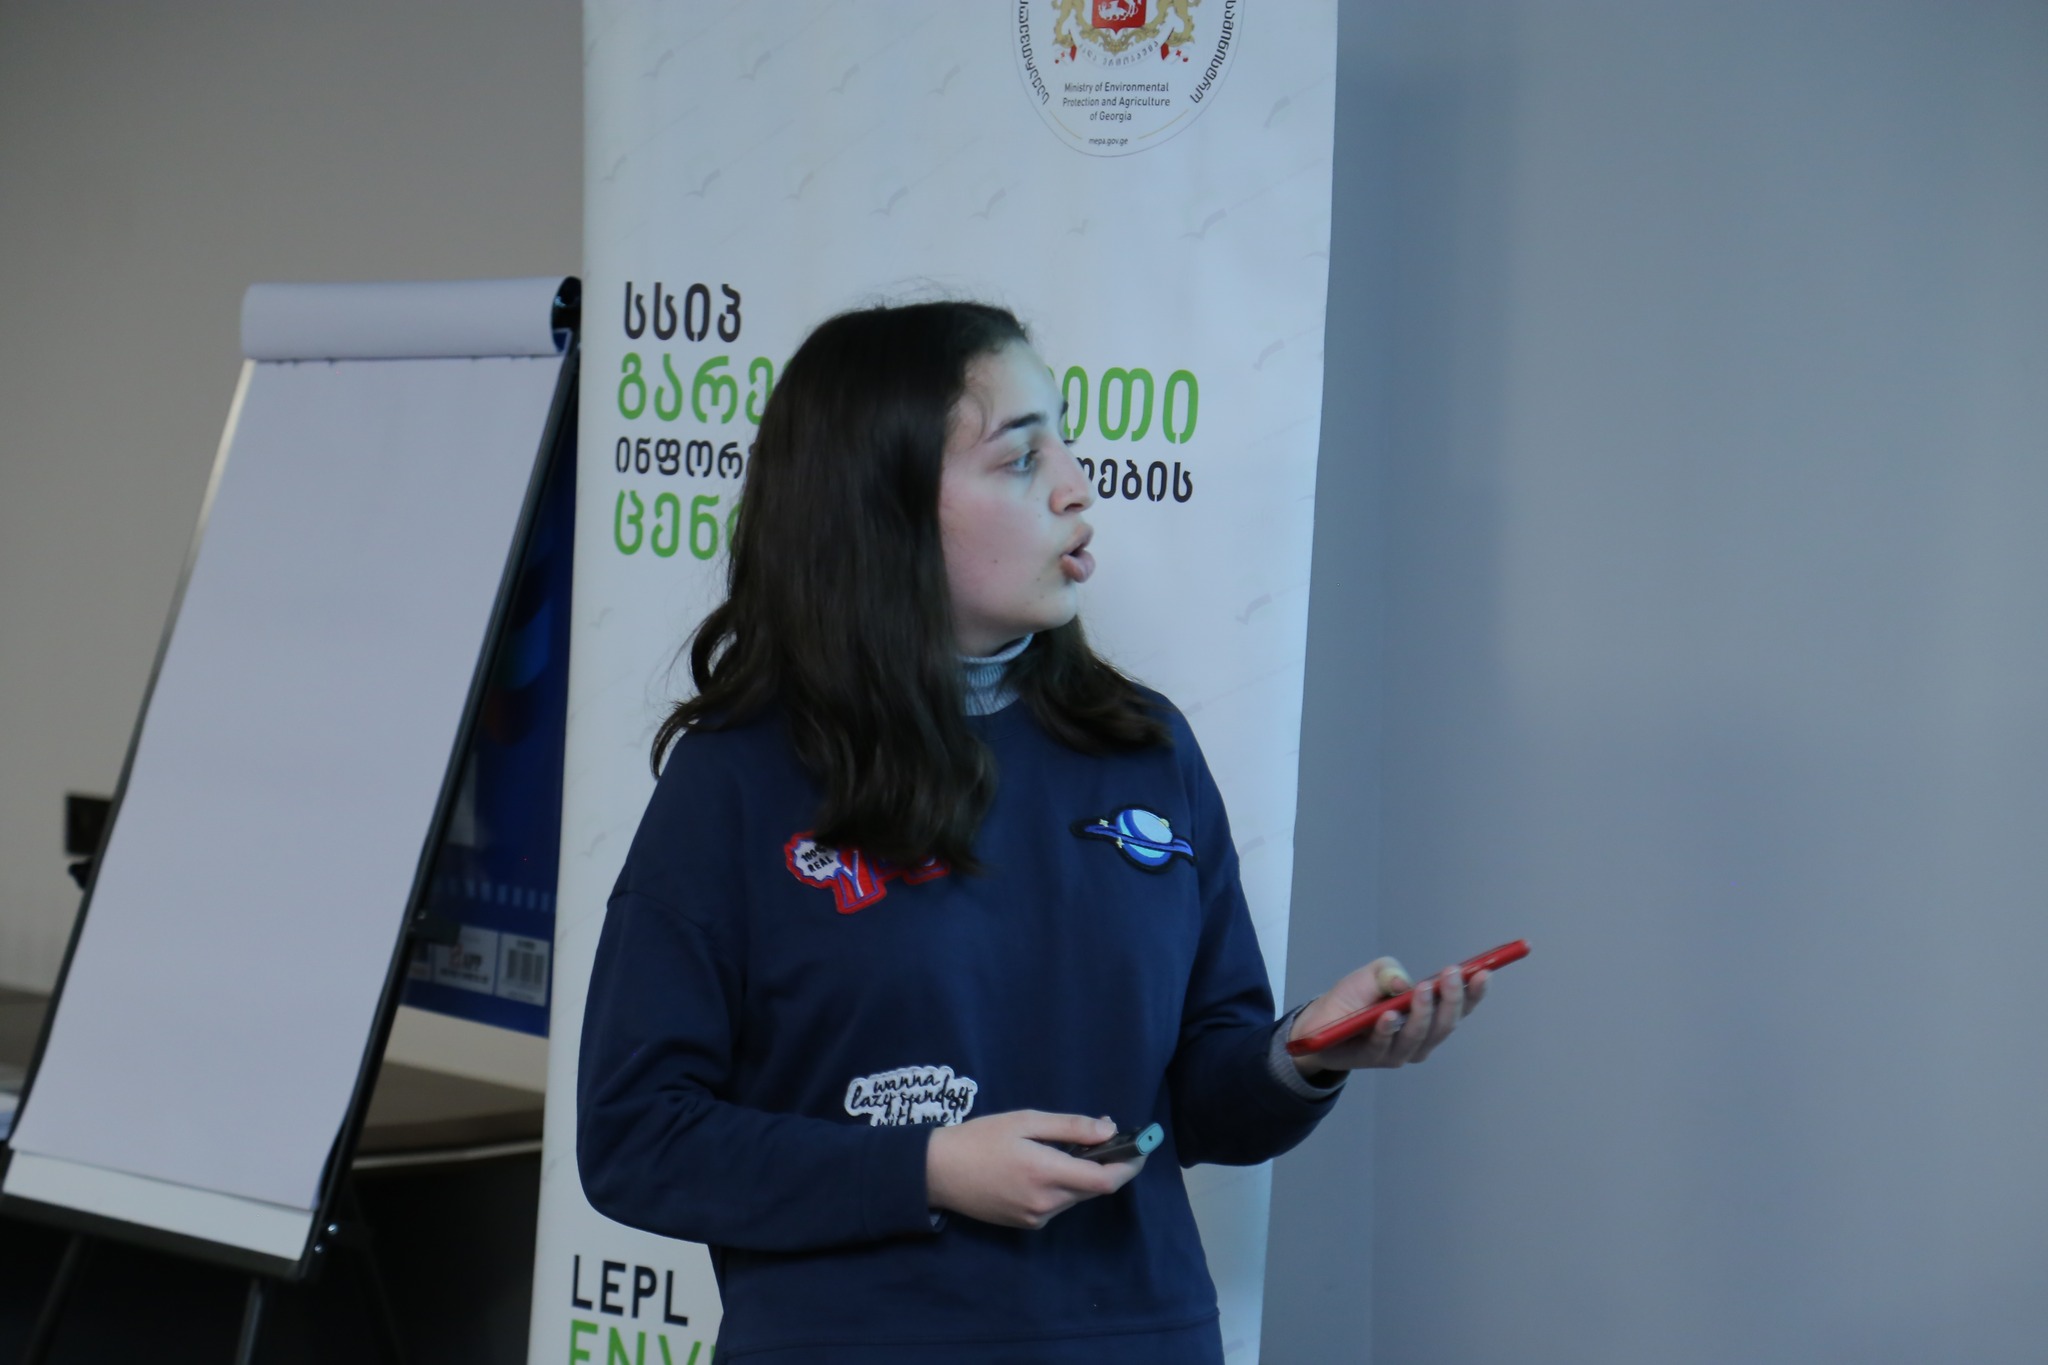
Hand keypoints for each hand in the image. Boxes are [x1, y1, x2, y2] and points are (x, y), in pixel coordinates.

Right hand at [926, 1110, 1147, 1229]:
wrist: (938, 1172)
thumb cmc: (980, 1138)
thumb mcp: (1025, 1121)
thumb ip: (1070, 1127)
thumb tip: (1109, 1129)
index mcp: (1047, 1173)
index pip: (1105, 1181)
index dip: (1129, 1166)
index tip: (1141, 1149)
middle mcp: (1046, 1203)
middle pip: (1093, 1189)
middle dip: (1107, 1166)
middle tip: (1107, 1138)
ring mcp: (1036, 1218)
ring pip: (1076, 1197)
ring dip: (1084, 1176)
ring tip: (1071, 1149)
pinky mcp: (1026, 1224)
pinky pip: (1058, 1204)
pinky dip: (1063, 1186)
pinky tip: (1046, 1167)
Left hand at [1286, 956, 1487, 1073]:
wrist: (1318, 1023)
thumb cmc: (1353, 998)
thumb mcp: (1373, 974)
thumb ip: (1389, 970)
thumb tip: (1403, 984)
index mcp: (1428, 1017)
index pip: (1459, 1007)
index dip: (1474, 993)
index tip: (1484, 973)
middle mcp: (1420, 1038)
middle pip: (1445, 1024)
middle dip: (1452, 999)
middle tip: (1452, 975)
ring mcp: (1398, 1051)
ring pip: (1419, 1036)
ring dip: (1423, 1013)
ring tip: (1424, 991)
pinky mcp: (1373, 1057)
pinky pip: (1384, 1045)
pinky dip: (1387, 1030)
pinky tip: (1388, 1016)